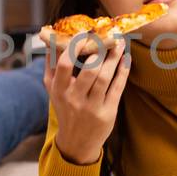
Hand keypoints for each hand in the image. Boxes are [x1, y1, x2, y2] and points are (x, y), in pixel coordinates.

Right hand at [44, 34, 129, 166]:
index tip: (85, 33)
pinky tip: (125, 59)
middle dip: (101, 50)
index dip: (75, 46)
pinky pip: (117, 88)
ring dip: (114, 57)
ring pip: (105, 77)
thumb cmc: (65, 109)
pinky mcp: (107, 113)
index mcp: (59, 90)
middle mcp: (74, 99)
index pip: (65, 64)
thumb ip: (51, 65)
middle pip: (90, 70)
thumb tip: (51, 39)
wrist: (76, 143)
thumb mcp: (52, 90)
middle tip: (108, 36)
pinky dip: (122, 72)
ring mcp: (92, 107)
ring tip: (119, 43)